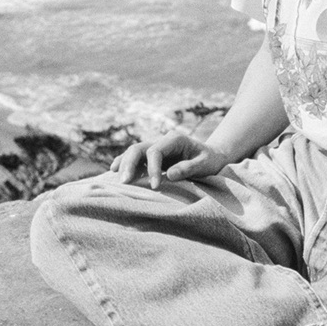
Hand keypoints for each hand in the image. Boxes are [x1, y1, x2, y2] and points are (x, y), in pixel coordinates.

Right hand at [114, 127, 229, 190]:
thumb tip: (170, 175)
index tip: (154, 186)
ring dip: (123, 164)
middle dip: (129, 164)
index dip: (151, 168)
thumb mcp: (205, 164)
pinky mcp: (152, 156)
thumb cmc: (210, 160)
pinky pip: (134, 158)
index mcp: (175, 139)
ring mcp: (156, 147)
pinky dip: (124, 163)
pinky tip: (113, 172)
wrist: (212, 156)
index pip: (155, 151)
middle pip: (138, 148)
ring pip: (133, 152)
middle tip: (125, 182)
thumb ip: (190, 168)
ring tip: (117, 180)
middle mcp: (162, 141)